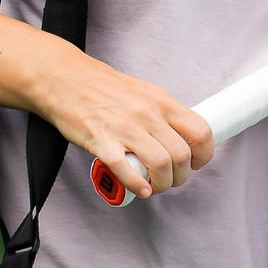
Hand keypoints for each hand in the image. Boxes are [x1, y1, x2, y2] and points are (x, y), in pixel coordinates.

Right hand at [32, 52, 215, 200]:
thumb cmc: (103, 88)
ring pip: (161, 165)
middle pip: (182, 156)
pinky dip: (136, 185)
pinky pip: (125, 170)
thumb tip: (180, 139)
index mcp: (161, 102)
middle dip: (180, 177)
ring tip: (153, 186)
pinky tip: (138, 189)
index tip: (195, 164)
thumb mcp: (143, 93)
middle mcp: (147, 114)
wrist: (64, 79)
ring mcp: (124, 128)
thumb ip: (163, 114)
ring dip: (161, 184)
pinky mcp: (101, 141)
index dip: (203, 155)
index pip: (201, 132)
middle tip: (170, 179)